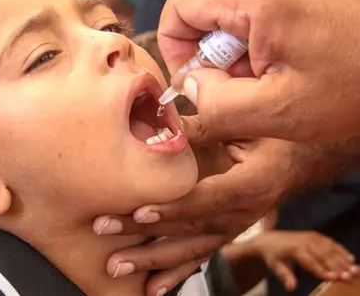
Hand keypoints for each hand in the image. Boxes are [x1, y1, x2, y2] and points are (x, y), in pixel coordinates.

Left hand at [92, 138, 359, 294]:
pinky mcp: (224, 236)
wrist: (293, 161)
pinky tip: (151, 287)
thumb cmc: (267, 135)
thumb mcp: (244, 125)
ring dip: (150, 259)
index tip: (140, 210)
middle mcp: (244, 214)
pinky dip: (174, 274)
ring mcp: (234, 229)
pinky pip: (198, 258)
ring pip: (190, 249)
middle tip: (105, 227)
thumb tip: (164, 119)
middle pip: (190, 228)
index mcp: (252, 184)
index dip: (176, 207)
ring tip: (115, 266)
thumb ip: (207, 124)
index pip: (209, 198)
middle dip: (144, 231)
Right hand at [157, 0, 359, 143]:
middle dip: (205, 46)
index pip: (181, 3)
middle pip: (201, 0)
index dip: (175, 45)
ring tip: (262, 72)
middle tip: (236, 81)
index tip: (197, 80)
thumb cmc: (356, 88)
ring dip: (229, 41)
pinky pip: (253, 0)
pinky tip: (279, 57)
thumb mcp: (278, 113)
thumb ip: (216, 105)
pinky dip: (252, 32)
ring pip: (225, 1)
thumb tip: (190, 87)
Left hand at [225, 231, 358, 290]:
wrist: (268, 239)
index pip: (312, 262)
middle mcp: (305, 241)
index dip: (323, 271)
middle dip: (338, 267)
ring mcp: (311, 237)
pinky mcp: (315, 235)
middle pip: (324, 256)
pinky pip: (330, 242)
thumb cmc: (273, 256)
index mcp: (295, 249)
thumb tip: (291, 287)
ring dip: (343, 259)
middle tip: (351, 276)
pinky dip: (341, 250)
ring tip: (354, 270)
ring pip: (330, 249)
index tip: (335, 279)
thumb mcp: (275, 266)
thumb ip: (285, 276)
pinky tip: (351, 258)